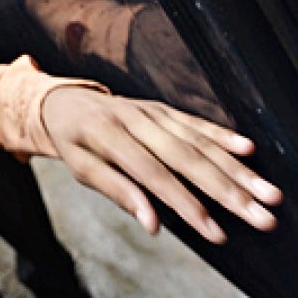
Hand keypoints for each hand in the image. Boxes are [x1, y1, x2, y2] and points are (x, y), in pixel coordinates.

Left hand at [41, 87, 281, 243]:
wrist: (66, 101)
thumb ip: (116, 191)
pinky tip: (248, 150)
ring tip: (267, 193)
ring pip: (198, 141)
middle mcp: (135, 120)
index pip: (154, 176)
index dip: (187, 205)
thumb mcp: (80, 168)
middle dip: (227, 189)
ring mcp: (152, 111)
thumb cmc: (74, 141)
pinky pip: (196, 122)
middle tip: (260, 214)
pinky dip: (222, 135)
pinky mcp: (163, 108)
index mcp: (109, 136)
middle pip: (186, 158)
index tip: (215, 232)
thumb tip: (152, 224)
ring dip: (236, 168)